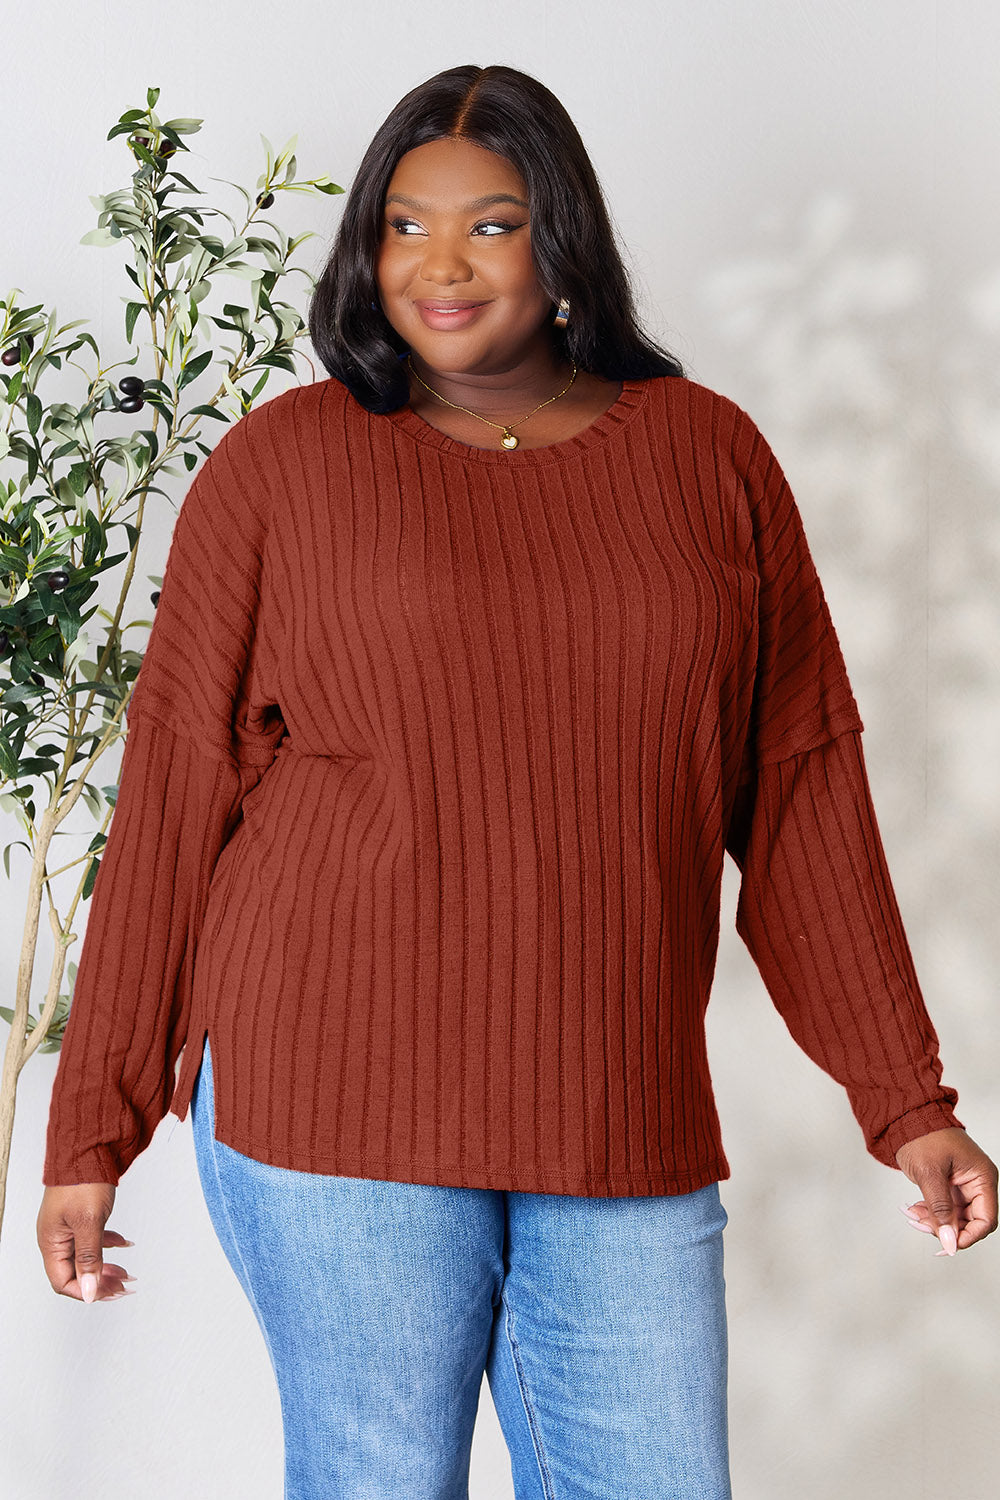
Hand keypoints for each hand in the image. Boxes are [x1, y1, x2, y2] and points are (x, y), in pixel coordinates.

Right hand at [37, 1184, 137, 1301]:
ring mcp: (68, 1226)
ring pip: (86, 1257)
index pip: (64, 1282)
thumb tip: (90, 1291)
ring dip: (107, 1266)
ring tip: (127, 1272)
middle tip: (124, 1285)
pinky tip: (125, 1244)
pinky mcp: (80, 1215)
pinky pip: (93, 1239)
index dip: (88, 1290)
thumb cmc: (82, 1180)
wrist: (87, 1147)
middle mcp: (56, 1237)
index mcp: (51, 1242)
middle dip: (101, 1282)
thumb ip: (89, 1258)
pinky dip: (109, 1244)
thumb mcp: (89, 1222)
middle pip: (76, 1273)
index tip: (112, 1291)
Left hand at [895, 1127, 997, 1254]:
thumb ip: (940, 1209)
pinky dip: (931, 1212)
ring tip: (914, 1215)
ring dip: (935, 1221)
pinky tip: (915, 1209)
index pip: (986, 1219)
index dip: (968, 1236)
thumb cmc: (922, 1135)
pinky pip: (945, 1208)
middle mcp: (977, 1182)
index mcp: (982, 1177)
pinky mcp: (950, 1185)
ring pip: (955, 1217)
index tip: (947, 1244)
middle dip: (947, 1228)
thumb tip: (949, 1242)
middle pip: (971, 1221)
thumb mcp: (929, 1174)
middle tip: (922, 1225)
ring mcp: (963, 1184)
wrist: (906, 1118)